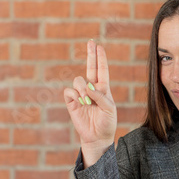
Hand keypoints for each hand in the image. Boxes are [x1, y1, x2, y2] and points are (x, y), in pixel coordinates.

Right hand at [63, 40, 116, 166]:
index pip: (102, 70)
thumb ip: (100, 96)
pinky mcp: (71, 102)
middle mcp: (92, 89)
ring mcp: (81, 94)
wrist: (97, 136)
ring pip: (78, 80)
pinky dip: (75, 95)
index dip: (100, 58)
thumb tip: (88, 86)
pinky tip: (80, 102)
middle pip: (90, 67)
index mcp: (103, 89)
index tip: (99, 46)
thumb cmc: (107, 123)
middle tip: (91, 42)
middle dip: (91, 54)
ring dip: (82, 88)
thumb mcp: (109, 109)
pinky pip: (69, 91)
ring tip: (87, 101)